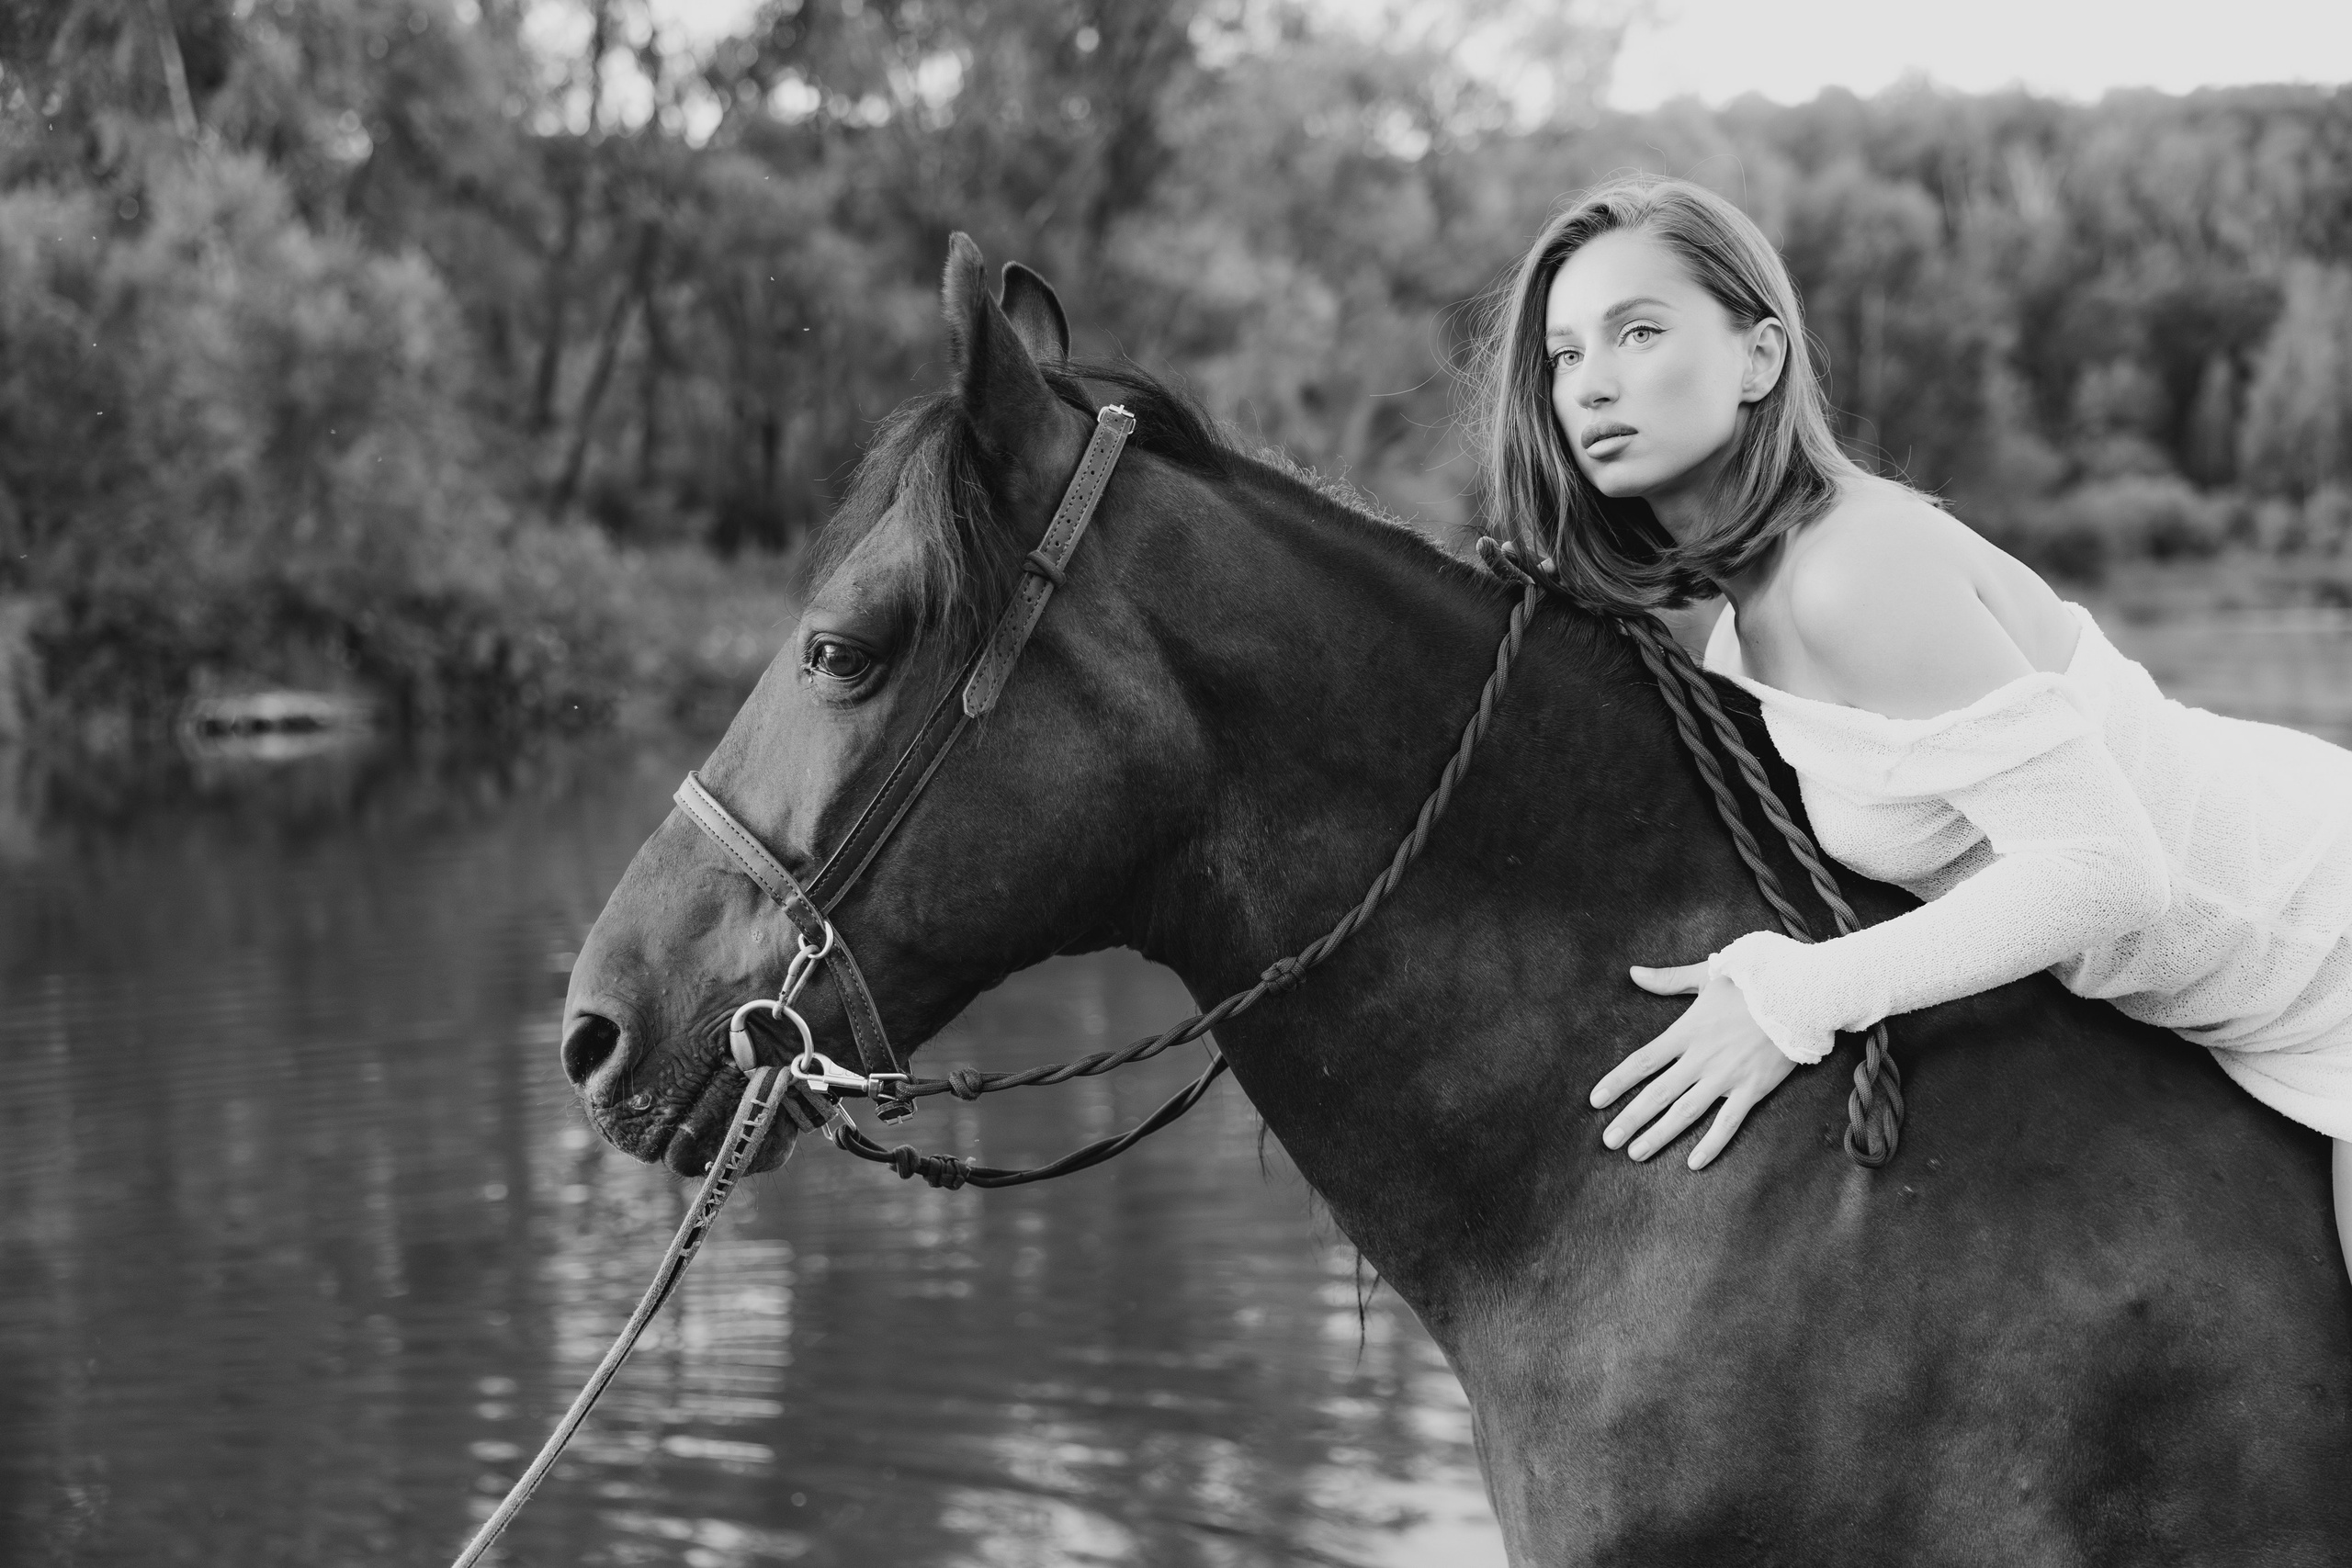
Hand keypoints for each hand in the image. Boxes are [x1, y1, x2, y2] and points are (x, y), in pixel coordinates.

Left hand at [1588, 961, 1796, 1169]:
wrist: (1801, 994)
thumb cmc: (1754, 982)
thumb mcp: (1707, 973)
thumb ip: (1668, 979)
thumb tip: (1633, 973)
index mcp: (1687, 1031)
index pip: (1643, 1061)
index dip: (1617, 1081)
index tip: (1595, 1101)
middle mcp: (1701, 1058)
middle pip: (1657, 1093)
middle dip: (1630, 1118)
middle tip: (1608, 1140)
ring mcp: (1727, 1076)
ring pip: (1685, 1112)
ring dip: (1659, 1135)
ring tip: (1635, 1153)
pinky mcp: (1753, 1089)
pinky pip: (1728, 1123)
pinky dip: (1711, 1144)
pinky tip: (1693, 1162)